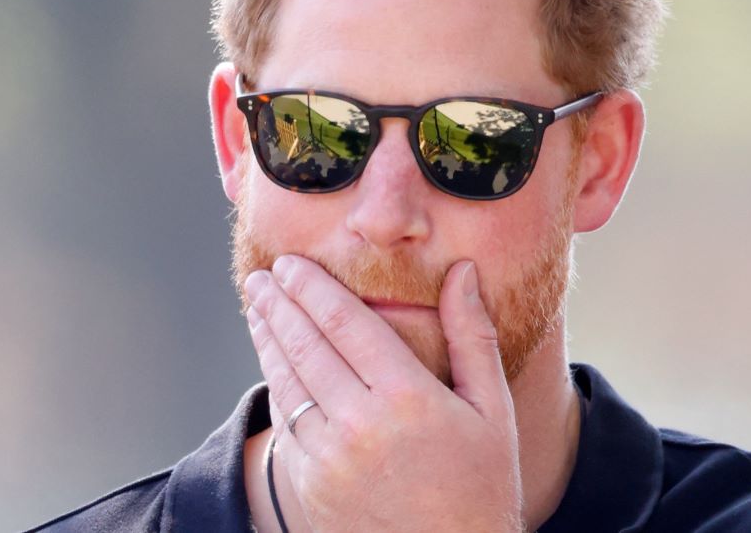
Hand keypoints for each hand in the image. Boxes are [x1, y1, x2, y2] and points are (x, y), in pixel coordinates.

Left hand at [244, 255, 522, 532]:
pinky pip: (286, 424)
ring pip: (287, 382)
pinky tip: (274, 366)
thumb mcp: (492, 410)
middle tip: (262, 276)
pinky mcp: (311, 486)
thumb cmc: (483, 487)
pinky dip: (276, 387)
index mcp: (408, 397)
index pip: (344, 321)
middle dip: (279, 304)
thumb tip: (463, 271)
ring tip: (258, 310)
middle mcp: (361, 424)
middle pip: (306, 345)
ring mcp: (329, 459)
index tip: (292, 264)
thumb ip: (473, 335)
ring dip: (267, 340)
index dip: (312, 287)